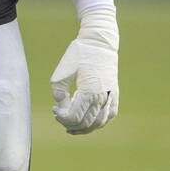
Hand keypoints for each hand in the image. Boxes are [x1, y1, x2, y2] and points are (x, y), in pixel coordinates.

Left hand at [50, 7, 118, 134]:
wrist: (99, 42)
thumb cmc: (79, 55)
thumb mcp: (62, 72)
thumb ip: (58, 92)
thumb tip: (62, 107)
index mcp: (90, 92)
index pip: (75, 117)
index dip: (62, 117)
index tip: (54, 109)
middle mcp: (102, 98)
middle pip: (86, 123)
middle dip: (69, 123)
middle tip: (58, 115)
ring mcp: (111, 97)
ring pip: (99, 123)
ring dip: (84, 128)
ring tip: (70, 125)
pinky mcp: (115, 94)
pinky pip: (109, 116)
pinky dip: (98, 123)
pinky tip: (88, 122)